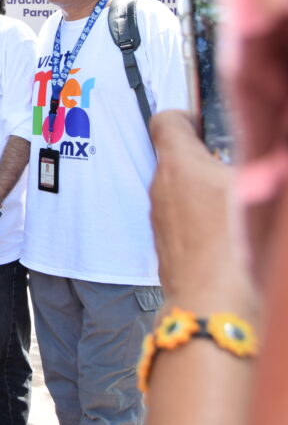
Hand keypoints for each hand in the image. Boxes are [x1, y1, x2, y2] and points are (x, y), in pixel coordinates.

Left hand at [149, 110, 255, 312]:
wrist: (213, 308)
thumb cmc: (234, 248)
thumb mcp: (257, 188)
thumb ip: (256, 159)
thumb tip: (262, 150)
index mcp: (179, 163)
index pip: (167, 119)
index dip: (188, 116)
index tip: (209, 124)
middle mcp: (161, 186)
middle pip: (178, 156)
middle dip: (208, 159)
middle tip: (240, 170)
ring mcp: (161, 217)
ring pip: (181, 189)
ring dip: (206, 190)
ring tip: (240, 206)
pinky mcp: (166, 244)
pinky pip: (183, 218)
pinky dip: (202, 218)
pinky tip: (231, 234)